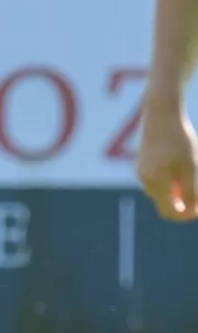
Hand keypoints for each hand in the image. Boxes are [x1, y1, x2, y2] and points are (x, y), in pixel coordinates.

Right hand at [137, 97, 197, 221]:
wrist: (161, 116)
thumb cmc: (180, 142)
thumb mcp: (191, 168)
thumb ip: (191, 192)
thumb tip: (190, 211)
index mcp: (156, 183)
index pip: (171, 212)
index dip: (187, 215)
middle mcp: (145, 181)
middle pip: (166, 204)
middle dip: (183, 203)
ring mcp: (141, 174)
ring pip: (161, 193)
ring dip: (177, 191)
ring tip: (192, 174)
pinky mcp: (141, 166)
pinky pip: (156, 182)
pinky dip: (170, 181)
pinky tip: (180, 165)